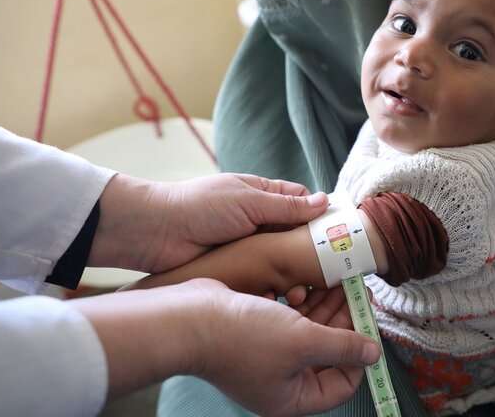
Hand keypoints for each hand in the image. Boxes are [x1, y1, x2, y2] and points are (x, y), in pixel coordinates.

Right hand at [73, 279, 379, 415]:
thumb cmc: (243, 336)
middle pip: (327, 356)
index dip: (358, 359)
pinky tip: (320, 284)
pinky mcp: (259, 333)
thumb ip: (341, 347)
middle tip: (360, 297)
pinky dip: (308, 305)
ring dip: (329, 310)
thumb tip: (372, 354)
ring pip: (311, 334)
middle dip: (346, 326)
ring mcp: (268, 357)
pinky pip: (293, 322)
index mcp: (291, 398)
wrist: (190, 317)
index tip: (370, 328)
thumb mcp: (303, 341)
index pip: (339, 386)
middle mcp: (280, 381)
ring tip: (346, 283)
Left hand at [88, 173, 328, 272]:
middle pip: (294, 237)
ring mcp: (247, 247)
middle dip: (310, 253)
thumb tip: (323, 201)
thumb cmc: (200, 207)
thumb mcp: (248, 201)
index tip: (339, 236)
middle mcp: (258, 221)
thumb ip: (286, 206)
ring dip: (294, 275)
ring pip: (281, 262)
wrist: (154, 233)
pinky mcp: (236, 271)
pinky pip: (263, 279)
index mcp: (261, 196)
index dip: (319, 217)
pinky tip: (283, 299)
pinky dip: (274, 288)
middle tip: (327, 272)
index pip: (300, 204)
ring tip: (304, 290)